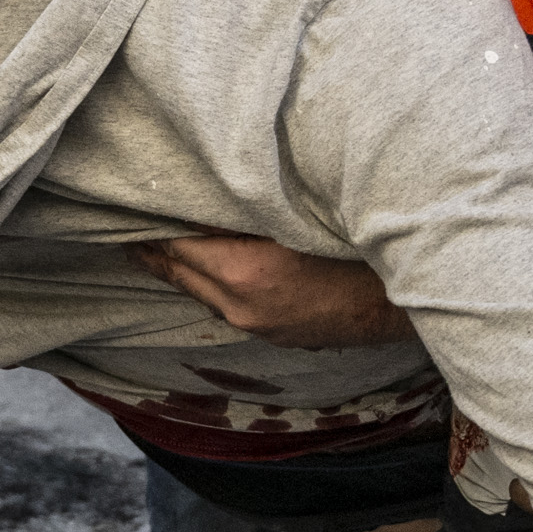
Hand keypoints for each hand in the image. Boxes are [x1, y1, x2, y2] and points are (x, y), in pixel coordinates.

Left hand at [135, 234, 404, 347]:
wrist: (402, 302)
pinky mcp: (273, 335)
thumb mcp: (299, 218)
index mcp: (243, 273)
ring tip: (157, 245)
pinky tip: (210, 268)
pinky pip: (226, 305)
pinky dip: (210, 284)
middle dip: (155, 250)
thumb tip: (207, 196)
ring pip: (201, 292)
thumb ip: (247, 210)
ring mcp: (256, 326)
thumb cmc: (357, 248)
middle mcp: (240, 306)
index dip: (152, 226)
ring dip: (181, 268)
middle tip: (130, 227)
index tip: (131, 207)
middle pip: (180, 273)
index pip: (177, 246)